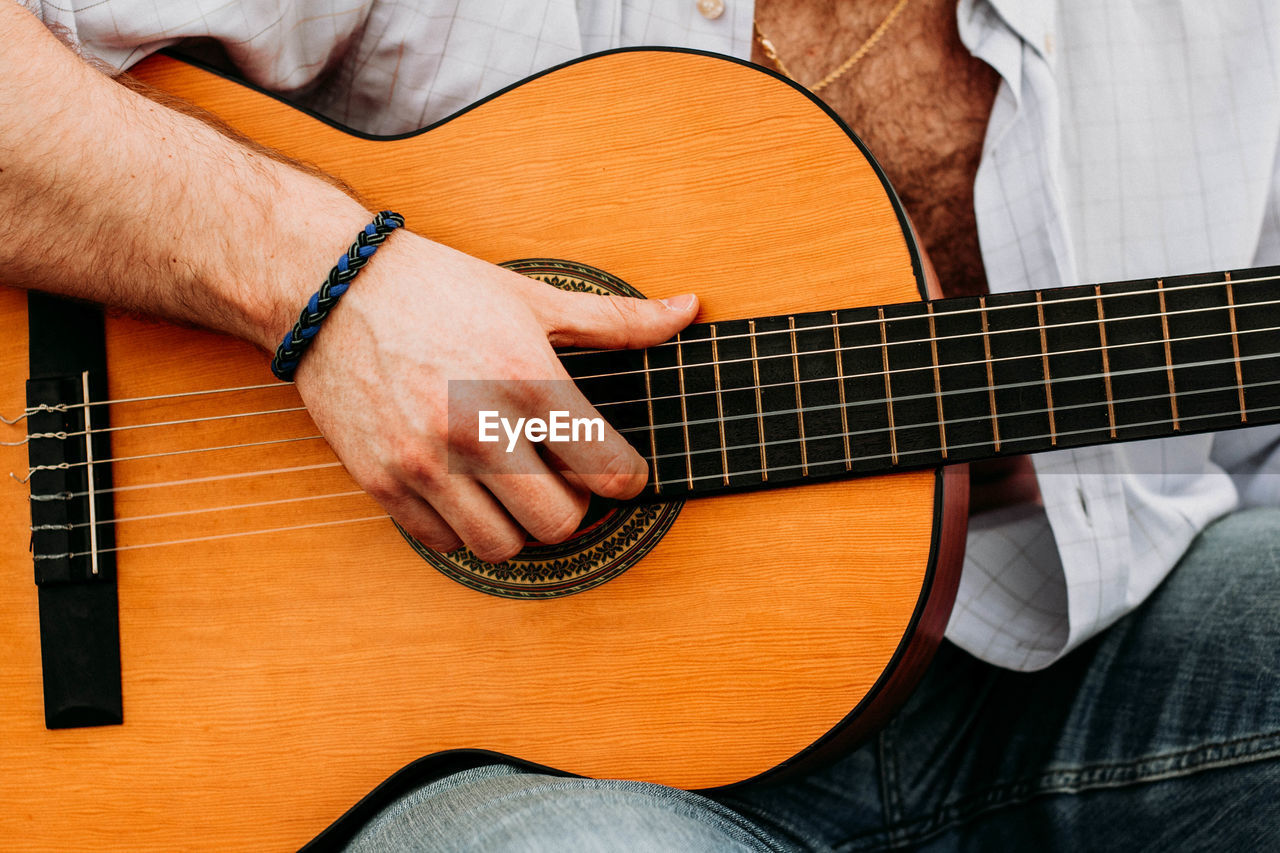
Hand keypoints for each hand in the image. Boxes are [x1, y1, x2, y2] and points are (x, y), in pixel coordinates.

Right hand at [291, 231, 697, 561]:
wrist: (330, 288)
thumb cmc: (438, 289)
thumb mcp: (533, 298)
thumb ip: (617, 321)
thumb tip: (689, 310)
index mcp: (526, 378)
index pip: (610, 471)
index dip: (625, 477)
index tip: (615, 468)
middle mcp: (477, 426)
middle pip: (561, 521)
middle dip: (573, 506)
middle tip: (560, 477)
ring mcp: (425, 461)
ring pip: (503, 545)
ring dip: (518, 524)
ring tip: (511, 486)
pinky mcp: (383, 482)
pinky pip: (444, 543)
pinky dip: (462, 527)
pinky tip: (464, 488)